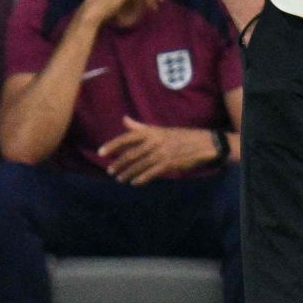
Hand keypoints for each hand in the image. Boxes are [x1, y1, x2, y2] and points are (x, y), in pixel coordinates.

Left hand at [98, 117, 212, 184]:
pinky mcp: (169, 164)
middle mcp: (154, 142)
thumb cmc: (179, 136)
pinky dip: (141, 179)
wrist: (202, 144)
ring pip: (139, 165)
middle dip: (118, 164)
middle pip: (130, 154)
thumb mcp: (159, 129)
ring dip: (127, 173)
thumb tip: (124, 119)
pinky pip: (151, 173)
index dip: (112, 145)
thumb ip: (139, 127)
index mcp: (151, 132)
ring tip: (119, 179)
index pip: (126, 138)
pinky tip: (134, 183)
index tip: (101, 152)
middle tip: (110, 171)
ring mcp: (161, 153)